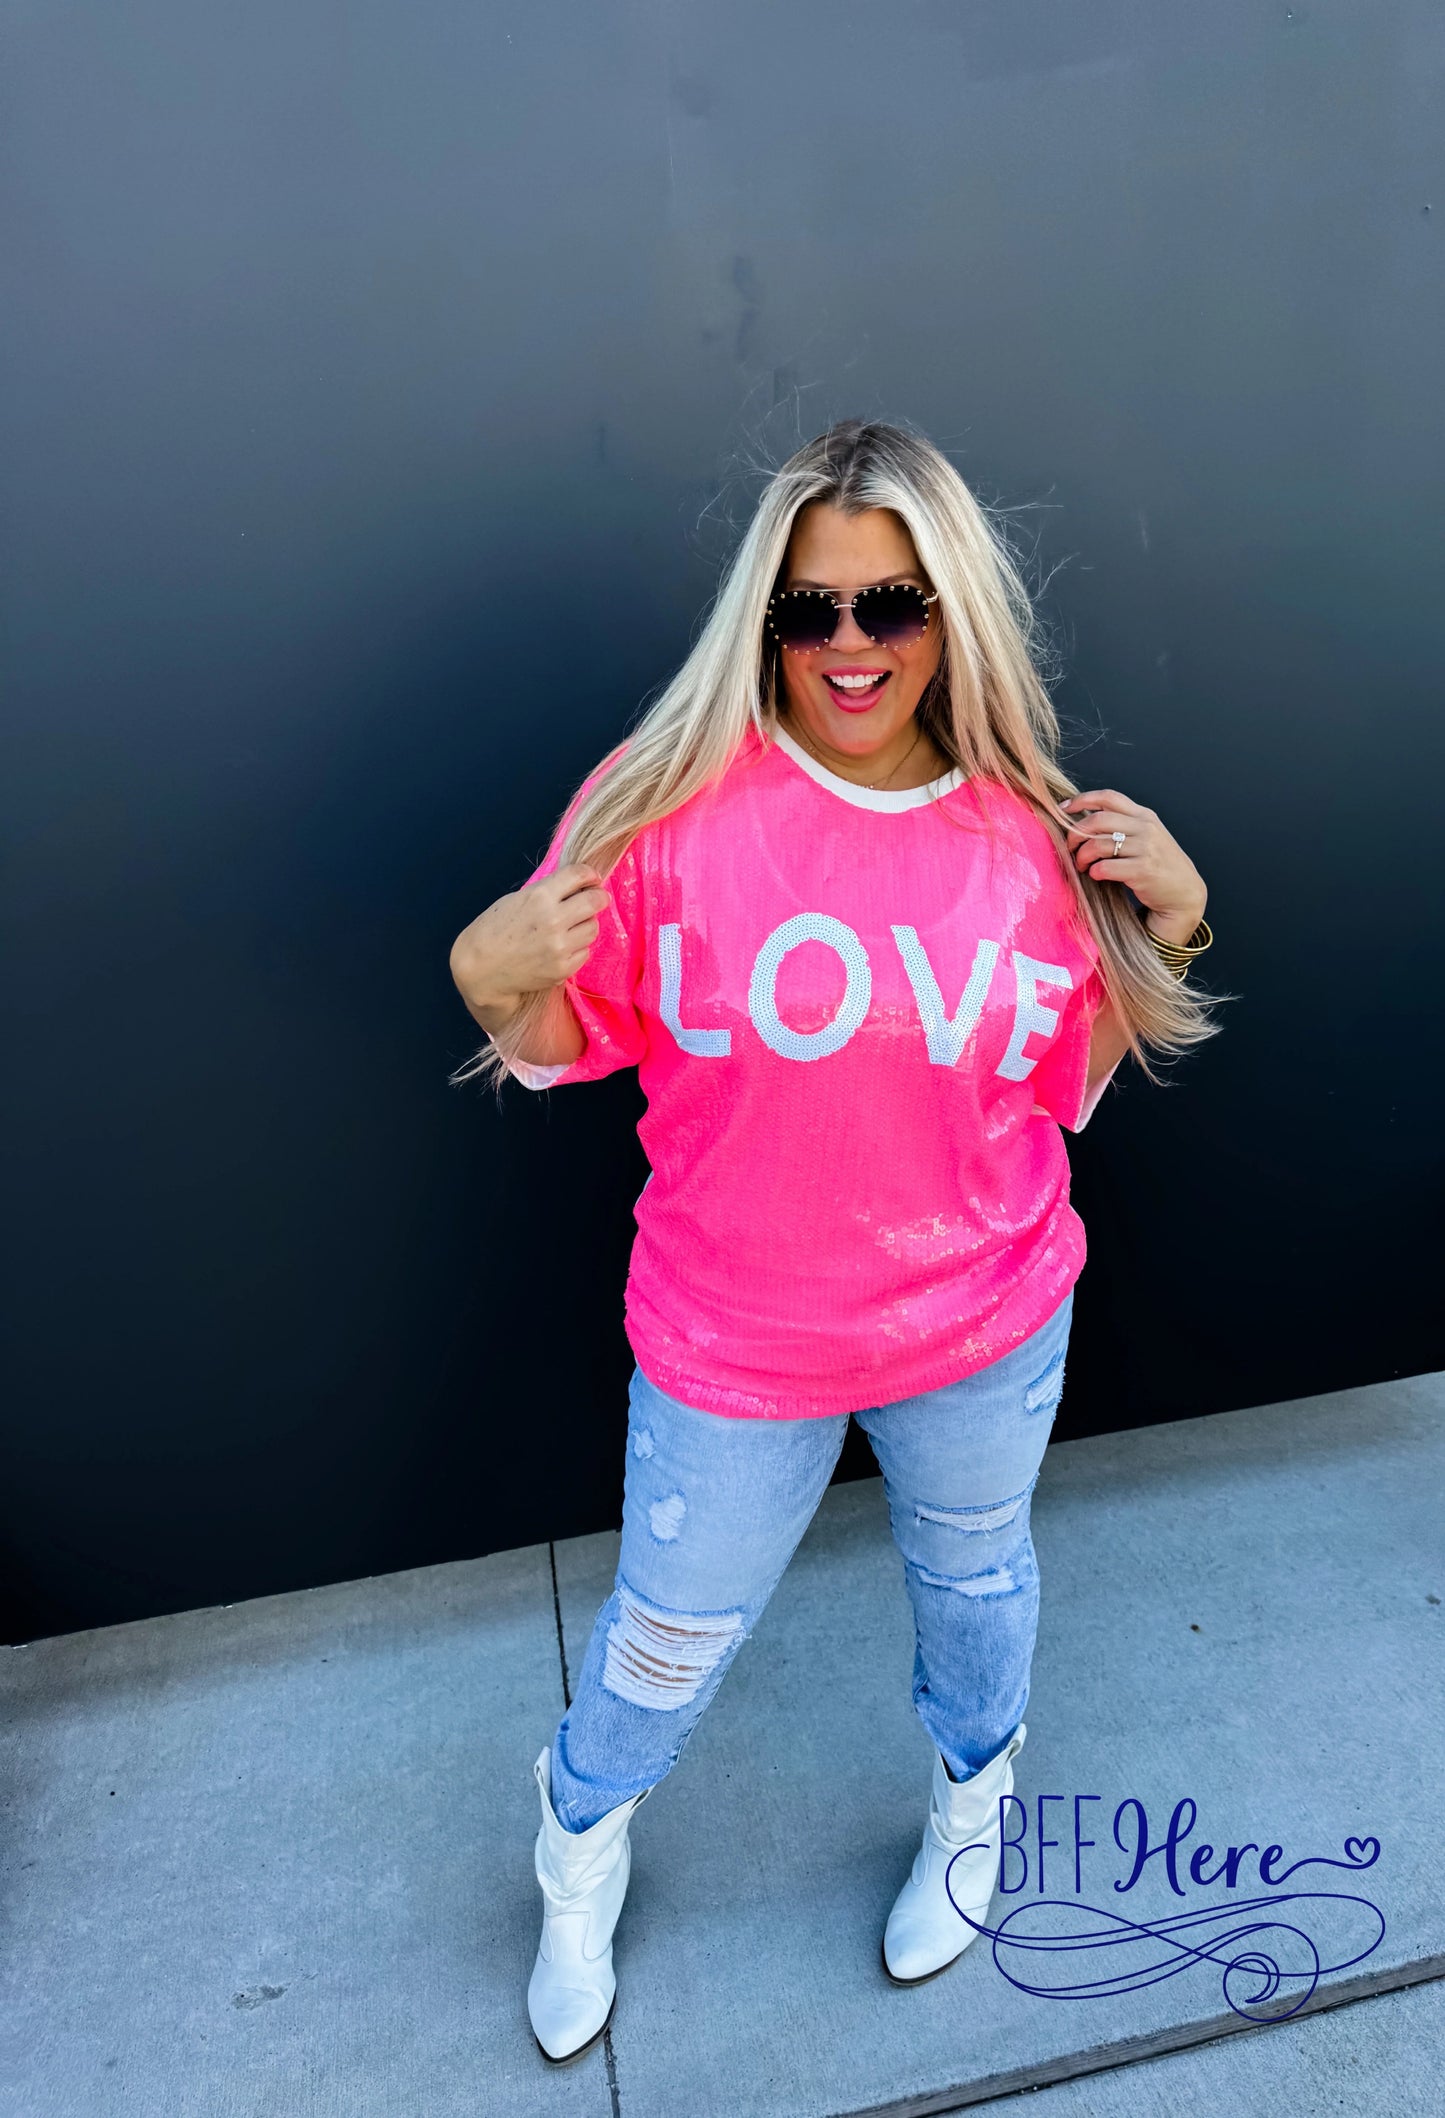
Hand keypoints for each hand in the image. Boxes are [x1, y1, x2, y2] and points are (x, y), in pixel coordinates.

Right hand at [450, 863, 610, 1025]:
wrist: (480, 969)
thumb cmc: (493, 930)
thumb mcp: (516, 899)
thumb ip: (547, 892)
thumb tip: (576, 887)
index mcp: (539, 896)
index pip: (579, 875)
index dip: (589, 874)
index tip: (592, 878)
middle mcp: (553, 920)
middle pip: (595, 901)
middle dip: (598, 897)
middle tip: (596, 899)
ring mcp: (559, 946)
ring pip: (593, 928)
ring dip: (585, 924)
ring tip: (570, 927)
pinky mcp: (562, 969)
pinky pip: (584, 952)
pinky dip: (577, 948)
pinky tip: (561, 947)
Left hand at [1060, 789, 1206, 946]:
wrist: (1184, 892)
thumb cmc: (1159, 864)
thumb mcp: (1147, 836)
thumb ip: (1123, 825)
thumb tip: (1084, 821)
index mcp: (1144, 816)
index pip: (1109, 797)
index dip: (1082, 800)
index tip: (1063, 808)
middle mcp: (1146, 828)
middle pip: (1098, 820)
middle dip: (1075, 833)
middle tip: (1069, 847)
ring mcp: (1146, 848)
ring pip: (1098, 844)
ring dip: (1082, 856)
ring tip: (1081, 865)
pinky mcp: (1143, 870)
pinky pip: (1106, 867)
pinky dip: (1094, 871)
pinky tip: (1095, 875)